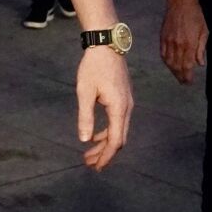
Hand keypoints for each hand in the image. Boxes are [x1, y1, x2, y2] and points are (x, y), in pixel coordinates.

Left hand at [75, 46, 131, 170]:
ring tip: (89, 153)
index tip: (96, 167)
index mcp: (119, 109)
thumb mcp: (85, 92)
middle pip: (119, 139)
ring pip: (119, 131)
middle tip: (89, 164)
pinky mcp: (123, 98)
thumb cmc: (93, 66)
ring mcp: (127, 103)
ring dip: (105, 144)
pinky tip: (95, 135)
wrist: (107, 44)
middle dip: (105, 154)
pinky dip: (107, 132)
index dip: (106, 157)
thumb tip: (85, 140)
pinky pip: (118, 121)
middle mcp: (127, 108)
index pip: (115, 141)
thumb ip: (85, 117)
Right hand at [160, 0, 207, 83]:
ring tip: (177, 76)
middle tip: (183, 83)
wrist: (180, 3)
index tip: (189, 82)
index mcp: (189, 44)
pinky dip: (166, 61)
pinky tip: (169, 65)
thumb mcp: (204, 31)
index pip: (187, 65)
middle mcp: (177, 45)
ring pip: (169, 62)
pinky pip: (163, 54)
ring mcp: (168, 42)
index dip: (187, 76)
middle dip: (180, 76)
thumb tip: (200, 64)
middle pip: (177, 66)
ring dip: (173, 71)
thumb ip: (201, 49)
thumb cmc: (195, 16)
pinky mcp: (162, 38)